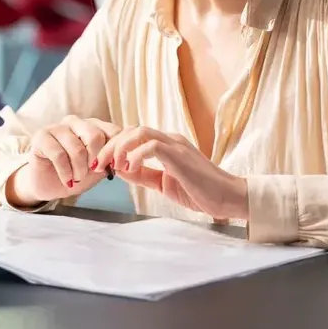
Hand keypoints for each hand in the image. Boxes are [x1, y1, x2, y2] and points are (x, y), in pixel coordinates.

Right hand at [5, 117, 121, 206]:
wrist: (49, 185)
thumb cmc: (75, 174)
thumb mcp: (99, 168)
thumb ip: (112, 159)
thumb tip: (129, 158)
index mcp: (92, 125)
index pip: (112, 131)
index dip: (116, 152)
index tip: (114, 169)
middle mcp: (75, 122)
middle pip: (95, 136)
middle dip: (97, 161)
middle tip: (92, 173)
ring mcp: (56, 127)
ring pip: (77, 148)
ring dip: (80, 170)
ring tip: (77, 179)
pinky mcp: (41, 137)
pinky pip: (59, 155)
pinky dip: (66, 173)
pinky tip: (67, 181)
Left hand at [94, 127, 247, 220]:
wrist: (228, 198)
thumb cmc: (199, 192)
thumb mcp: (163, 183)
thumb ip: (143, 175)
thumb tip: (119, 170)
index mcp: (166, 145)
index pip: (132, 135)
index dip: (113, 146)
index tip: (101, 163)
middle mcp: (170, 140)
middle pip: (131, 129)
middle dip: (111, 145)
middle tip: (99, 164)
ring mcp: (176, 145)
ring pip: (139, 132)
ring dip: (120, 148)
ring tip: (114, 166)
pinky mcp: (180, 155)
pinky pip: (151, 145)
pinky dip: (135, 156)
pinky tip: (130, 170)